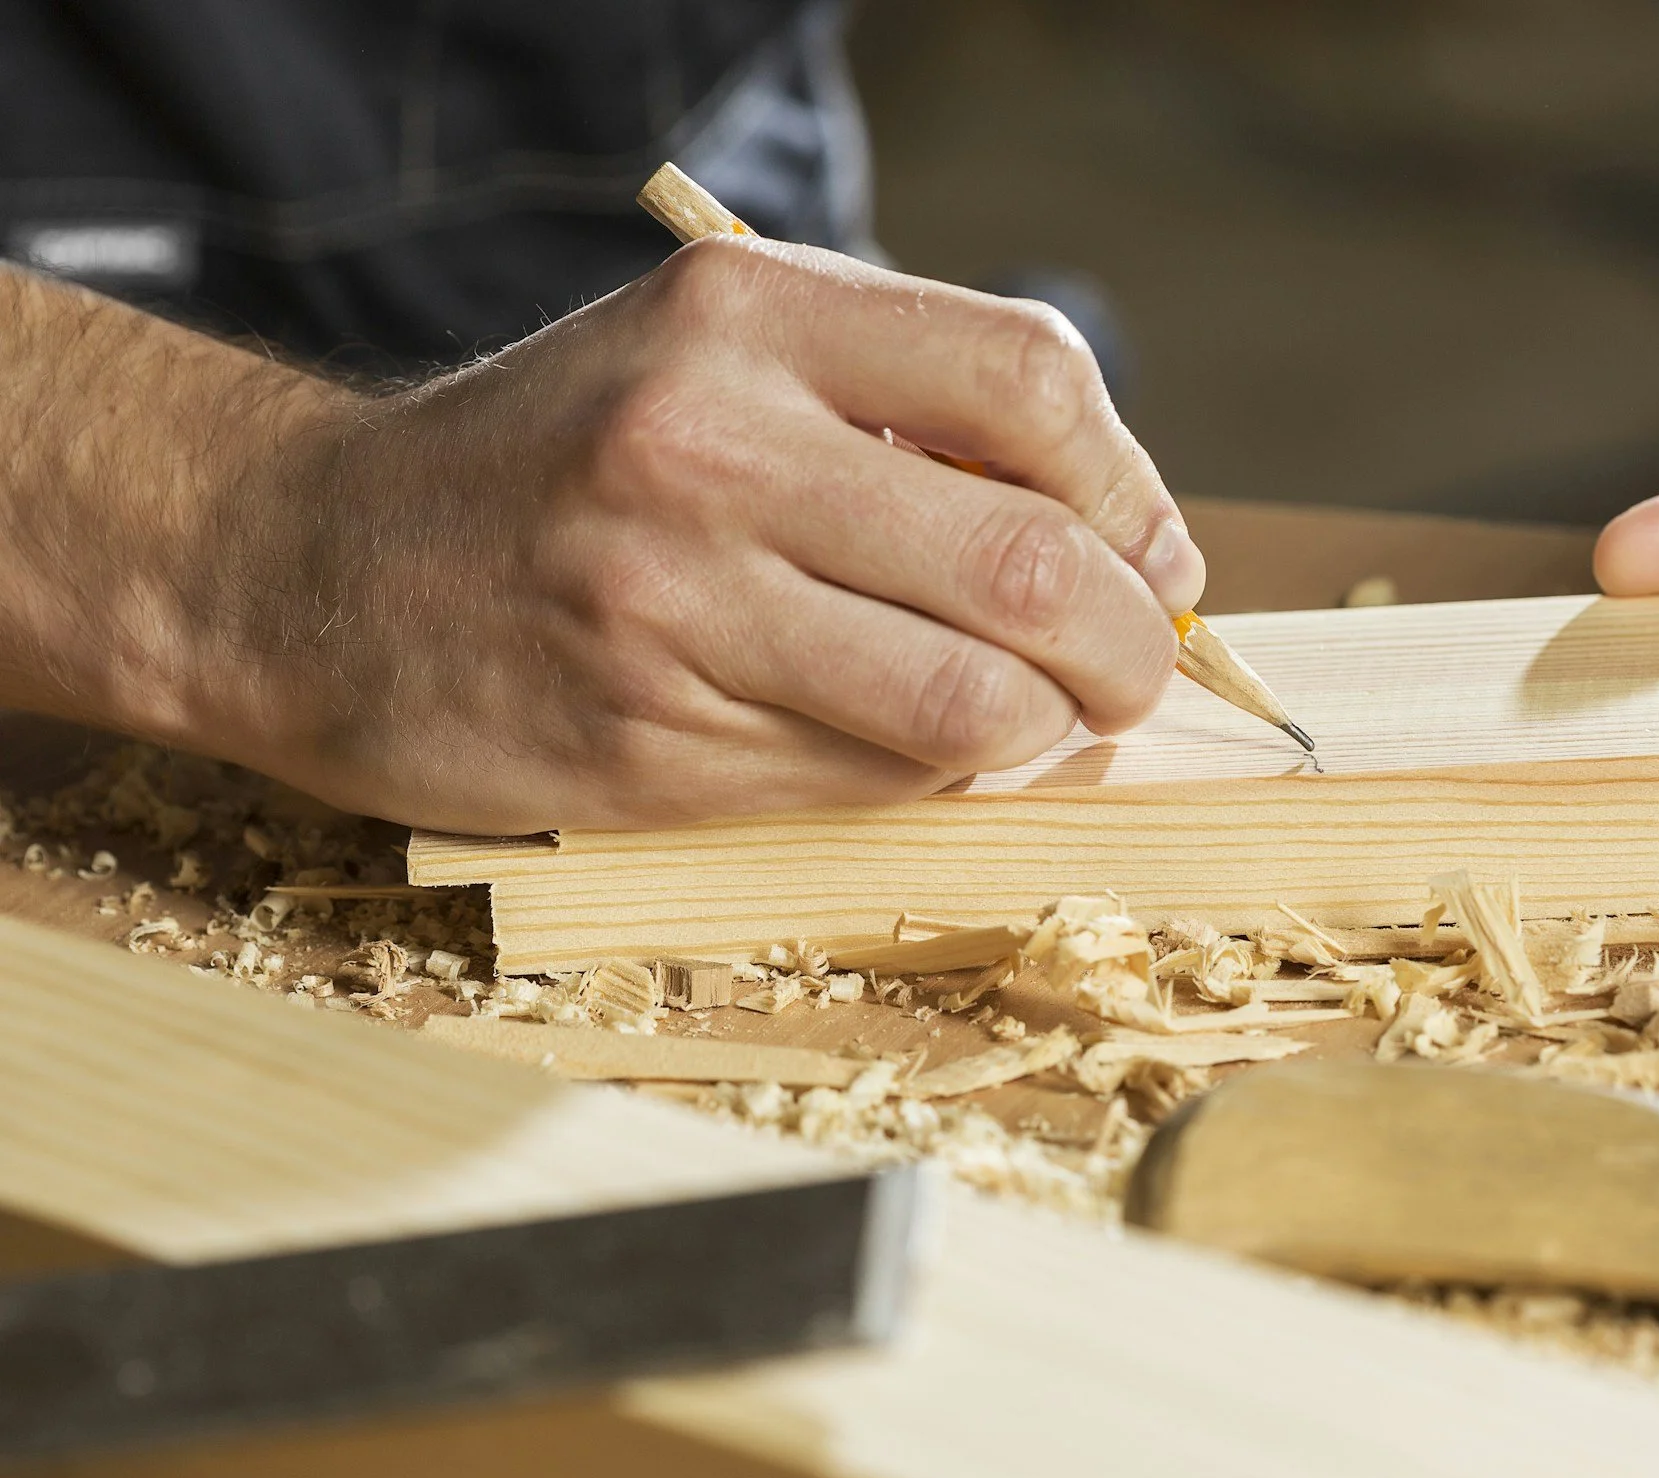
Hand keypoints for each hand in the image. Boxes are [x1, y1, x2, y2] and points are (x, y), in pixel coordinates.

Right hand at [185, 235, 1203, 830]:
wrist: (309, 569)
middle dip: (1127, 645)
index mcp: (744, 313)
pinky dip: (933, 779)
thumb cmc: (559, 464)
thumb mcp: (710, 356)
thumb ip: (899, 409)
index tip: (1149, 556)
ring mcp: (670, 605)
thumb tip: (1128, 534)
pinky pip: (872, 783)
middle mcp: (707, 445)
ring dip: (1046, 732)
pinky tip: (908, 746)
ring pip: (970, 705)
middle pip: (1031, 562)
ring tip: (1036, 718)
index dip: (1133, 488)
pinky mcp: (647, 744)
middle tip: (1131, 668)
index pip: (1031, 378)